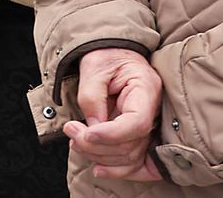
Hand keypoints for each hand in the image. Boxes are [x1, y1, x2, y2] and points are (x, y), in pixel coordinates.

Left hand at [62, 48, 163, 181]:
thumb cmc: (105, 55)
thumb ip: (92, 98)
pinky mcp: (137, 134)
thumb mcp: (94, 67)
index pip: (137, 122)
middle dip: (97, 145)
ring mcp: (148, 123)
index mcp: (146, 87)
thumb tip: (93, 129)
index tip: (86, 134)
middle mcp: (152, 109)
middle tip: (71, 132)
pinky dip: (116, 169)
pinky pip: (134, 160)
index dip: (111, 134)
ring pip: (130, 156)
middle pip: (131, 144)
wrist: (112, 53)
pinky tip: (98, 168)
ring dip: (99, 156)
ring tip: (76, 140)